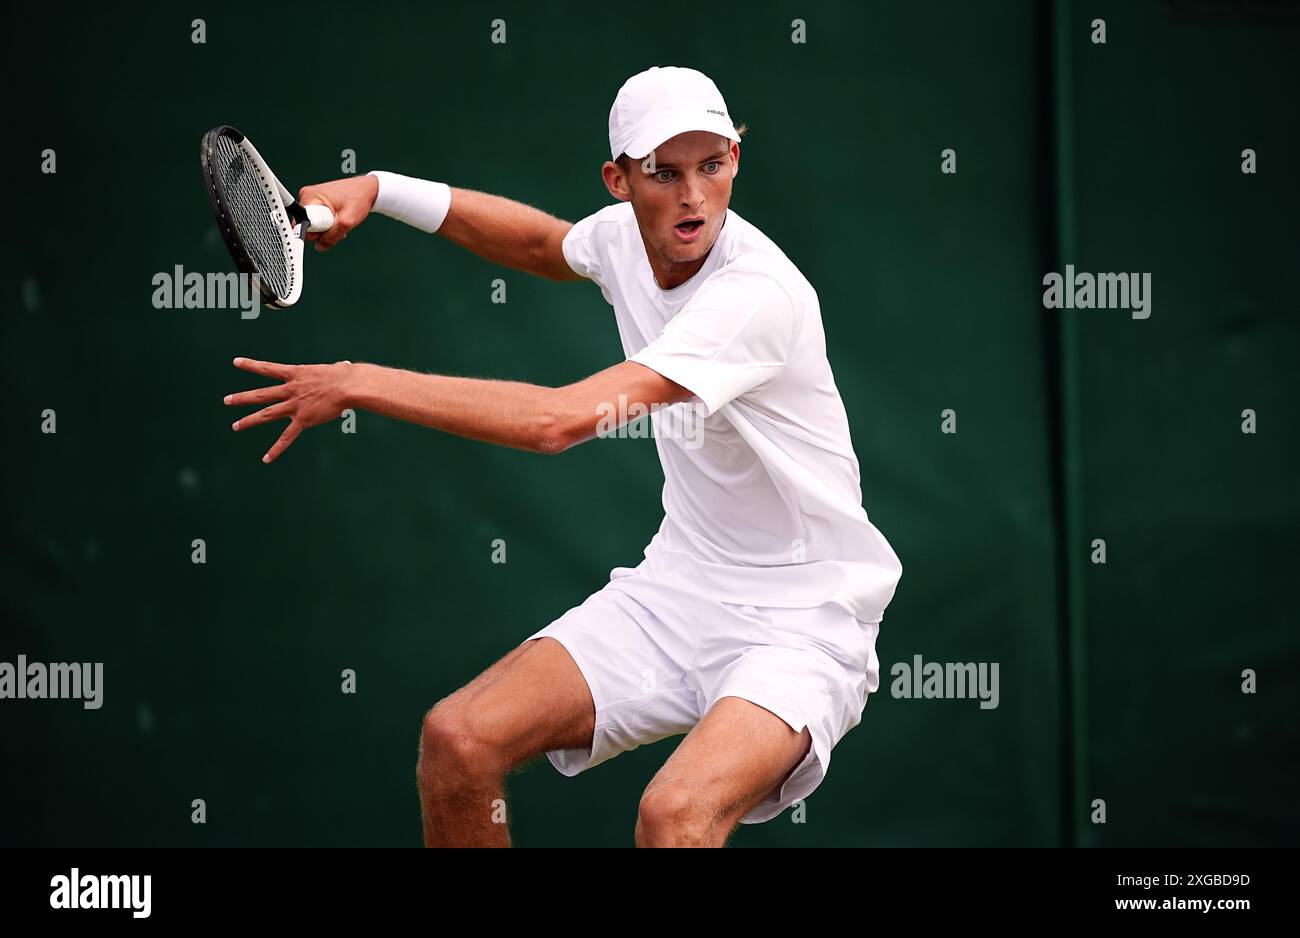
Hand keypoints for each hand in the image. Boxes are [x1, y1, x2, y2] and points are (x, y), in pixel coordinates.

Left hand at [225, 357, 358, 462]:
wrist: (347, 386)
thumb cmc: (347, 375)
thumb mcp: (336, 368)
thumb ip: (336, 368)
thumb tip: (346, 366)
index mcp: (296, 374)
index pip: (268, 368)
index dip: (251, 365)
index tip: (235, 362)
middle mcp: (290, 389)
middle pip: (261, 394)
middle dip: (242, 398)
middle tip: (226, 400)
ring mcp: (294, 405)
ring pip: (267, 413)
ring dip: (249, 420)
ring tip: (235, 425)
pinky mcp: (303, 420)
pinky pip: (287, 437)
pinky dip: (276, 449)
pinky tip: (266, 458)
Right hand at [297, 175, 378, 251]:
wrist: (367, 190)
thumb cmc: (358, 198)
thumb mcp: (347, 221)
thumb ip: (332, 236)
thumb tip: (320, 246)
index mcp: (309, 196)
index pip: (300, 223)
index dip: (314, 232)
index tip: (326, 231)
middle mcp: (307, 196)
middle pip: (306, 226)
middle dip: (322, 231)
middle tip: (336, 225)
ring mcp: (312, 200)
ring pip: (314, 225)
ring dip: (328, 228)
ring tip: (340, 220)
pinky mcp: (317, 204)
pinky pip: (318, 221)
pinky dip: (329, 224)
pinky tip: (338, 220)